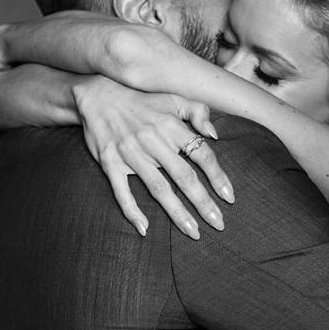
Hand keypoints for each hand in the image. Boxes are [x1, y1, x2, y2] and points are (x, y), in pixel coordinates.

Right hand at [72, 76, 234, 239]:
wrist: (98, 96)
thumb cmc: (143, 102)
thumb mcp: (173, 99)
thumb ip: (199, 112)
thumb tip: (215, 135)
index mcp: (171, 126)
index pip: (201, 154)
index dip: (218, 176)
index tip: (230, 198)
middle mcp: (153, 140)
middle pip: (183, 176)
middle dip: (203, 203)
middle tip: (219, 224)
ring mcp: (130, 153)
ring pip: (158, 188)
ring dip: (177, 213)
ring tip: (193, 232)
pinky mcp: (110, 163)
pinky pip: (121, 191)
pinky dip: (132, 211)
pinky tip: (145, 229)